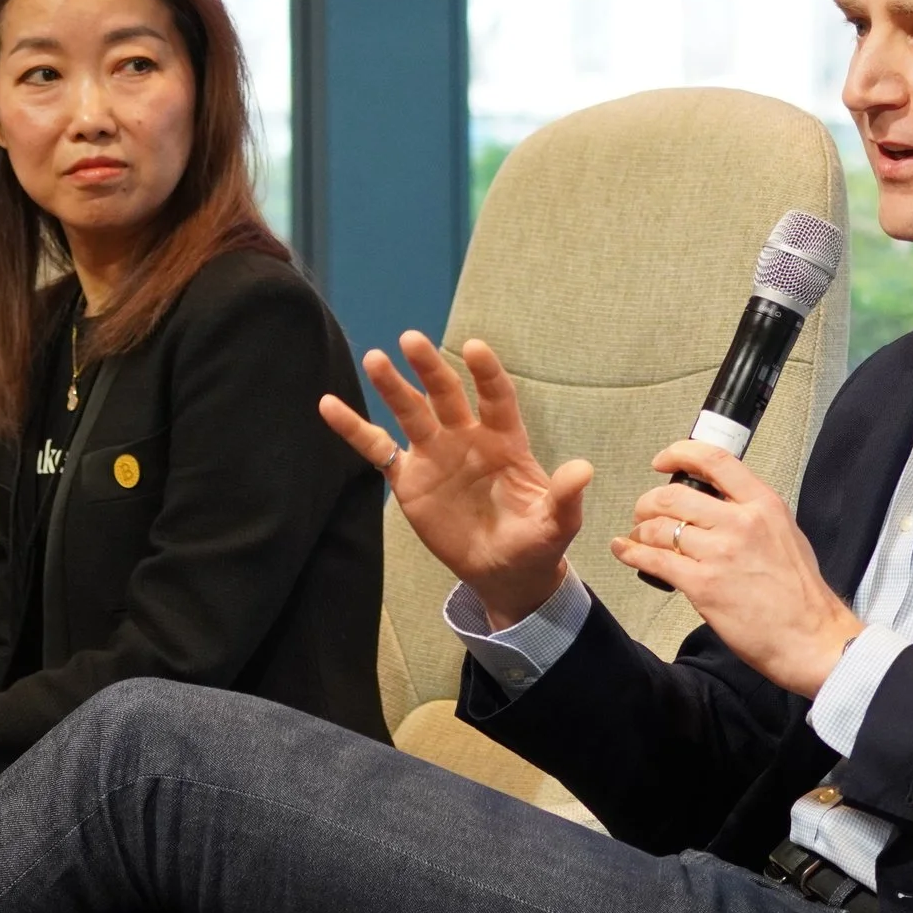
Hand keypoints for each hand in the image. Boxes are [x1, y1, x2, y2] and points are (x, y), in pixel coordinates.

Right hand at [319, 332, 592, 628]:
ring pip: (411, 412)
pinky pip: (377, 449)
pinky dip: (353, 428)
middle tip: (411, 340)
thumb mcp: (558, 524)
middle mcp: (467, 437)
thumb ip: (565, 496)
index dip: (486, 374)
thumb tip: (583, 469)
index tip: (475, 348)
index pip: (496, 397)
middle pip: (445, 394)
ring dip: (393, 387)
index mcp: (505, 440)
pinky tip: (328, 404)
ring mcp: (435, 455)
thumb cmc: (537, 542)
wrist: (505, 572)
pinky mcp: (408, 479)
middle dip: (430, 367)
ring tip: (375, 358)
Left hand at [610, 440, 863, 697]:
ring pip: (660, 527)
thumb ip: (754, 514)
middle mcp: (740, 523)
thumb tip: (722, 504)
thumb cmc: (801, 594)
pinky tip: (624, 550)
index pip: (715, 461)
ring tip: (640, 537)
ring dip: (641, 530)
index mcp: (764, 505)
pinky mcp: (703, 585)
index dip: (680, 453)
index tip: (663, 460)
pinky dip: (632, 552)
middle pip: (674, 495)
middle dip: (649, 502)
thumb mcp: (787, 534)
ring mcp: (720, 553)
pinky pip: (655, 560)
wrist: (810, 637)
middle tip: (644, 511)